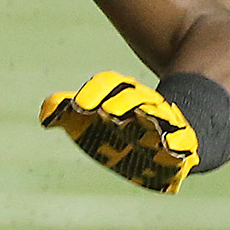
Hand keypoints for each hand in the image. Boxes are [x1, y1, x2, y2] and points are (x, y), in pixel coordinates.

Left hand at [39, 71, 197, 193]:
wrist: (165, 141)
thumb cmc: (120, 128)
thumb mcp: (90, 121)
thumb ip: (67, 113)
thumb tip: (45, 117)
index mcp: (121, 94)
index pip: (109, 83)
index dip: (94, 92)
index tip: (78, 106)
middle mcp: (145, 104)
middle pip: (135, 96)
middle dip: (123, 102)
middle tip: (107, 112)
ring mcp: (166, 122)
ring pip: (161, 114)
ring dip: (152, 115)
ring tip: (143, 118)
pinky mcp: (184, 143)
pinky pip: (185, 139)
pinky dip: (179, 141)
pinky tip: (170, 146)